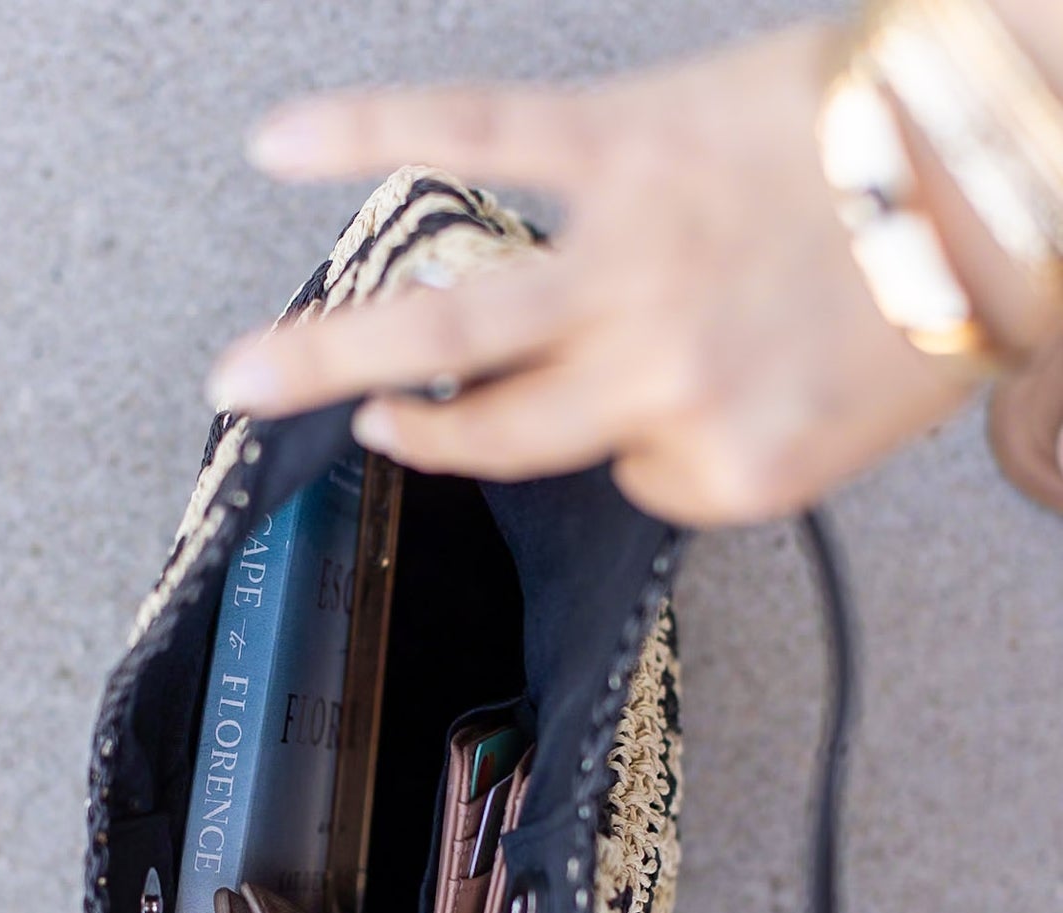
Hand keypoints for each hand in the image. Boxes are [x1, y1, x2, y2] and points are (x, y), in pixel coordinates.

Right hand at [206, 24, 979, 525]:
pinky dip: (369, 131)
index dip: (634, 433)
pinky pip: (475, 139)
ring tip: (234, 371)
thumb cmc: (941, 285)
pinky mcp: (624, 141)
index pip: (627, 473)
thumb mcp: (846, 429)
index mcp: (727, 468)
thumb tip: (637, 424)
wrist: (1013, 147)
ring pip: (453, 324)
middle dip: (384, 438)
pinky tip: (282, 144)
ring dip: (324, 351)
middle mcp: (662, 383)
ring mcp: (633, 261)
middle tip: (271, 433)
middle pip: (491, 431)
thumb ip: (729, 448)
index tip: (651, 392)